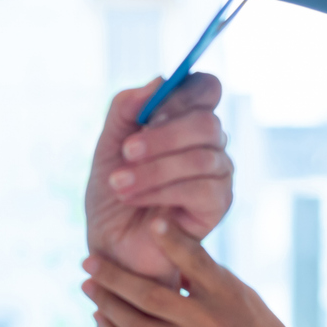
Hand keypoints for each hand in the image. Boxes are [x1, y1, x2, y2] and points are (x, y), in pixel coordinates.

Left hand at [80, 218, 310, 326]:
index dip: (171, 241)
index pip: (195, 261)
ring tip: (88, 286)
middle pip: (149, 296)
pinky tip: (100, 318)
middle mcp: (208, 321)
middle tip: (88, 261)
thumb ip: (204, 274)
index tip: (148, 221)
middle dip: (113, 276)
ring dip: (106, 304)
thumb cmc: (256, 326)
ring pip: (136, 326)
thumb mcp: (239, 292)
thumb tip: (165, 245)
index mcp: (226, 293)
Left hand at [85, 74, 231, 282]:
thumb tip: (160, 80)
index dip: (183, 94)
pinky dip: (163, 191)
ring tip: (119, 185)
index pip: (206, 88)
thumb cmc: (112, 195)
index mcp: (186, 121)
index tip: (148, 113)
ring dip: (154, 170)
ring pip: (203, 157)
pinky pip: (203, 188)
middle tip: (127, 153)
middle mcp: (209, 144)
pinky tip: (136, 200)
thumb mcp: (108, 146)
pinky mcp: (219, 205)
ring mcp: (218, 174)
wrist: (111, 247)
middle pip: (207, 122)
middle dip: (162, 137)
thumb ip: (126, 109)